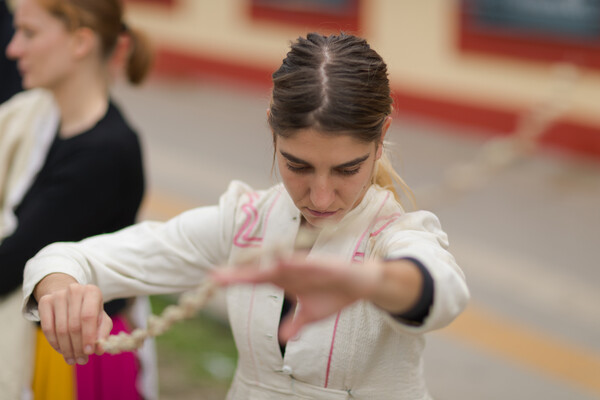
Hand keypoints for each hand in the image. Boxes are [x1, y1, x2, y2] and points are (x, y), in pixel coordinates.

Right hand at [35, 276, 111, 364]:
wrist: (69, 296)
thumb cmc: (89, 309)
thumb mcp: (101, 318)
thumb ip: (102, 332)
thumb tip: (99, 349)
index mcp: (92, 292)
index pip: (88, 316)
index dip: (88, 336)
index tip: (89, 352)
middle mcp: (75, 290)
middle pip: (74, 325)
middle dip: (78, 346)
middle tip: (81, 360)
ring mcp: (58, 295)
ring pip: (60, 329)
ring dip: (67, 348)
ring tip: (72, 359)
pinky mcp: (45, 302)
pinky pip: (47, 328)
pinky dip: (54, 343)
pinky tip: (61, 350)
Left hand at [212, 253, 382, 340]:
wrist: (360, 285)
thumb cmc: (334, 295)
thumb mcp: (311, 316)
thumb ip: (295, 324)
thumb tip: (281, 338)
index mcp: (285, 280)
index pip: (255, 279)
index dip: (236, 280)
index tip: (214, 280)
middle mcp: (290, 269)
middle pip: (260, 271)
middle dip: (239, 274)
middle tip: (215, 276)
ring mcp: (304, 265)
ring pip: (278, 264)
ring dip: (260, 267)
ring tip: (240, 271)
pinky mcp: (322, 264)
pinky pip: (305, 263)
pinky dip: (293, 263)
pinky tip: (280, 264)